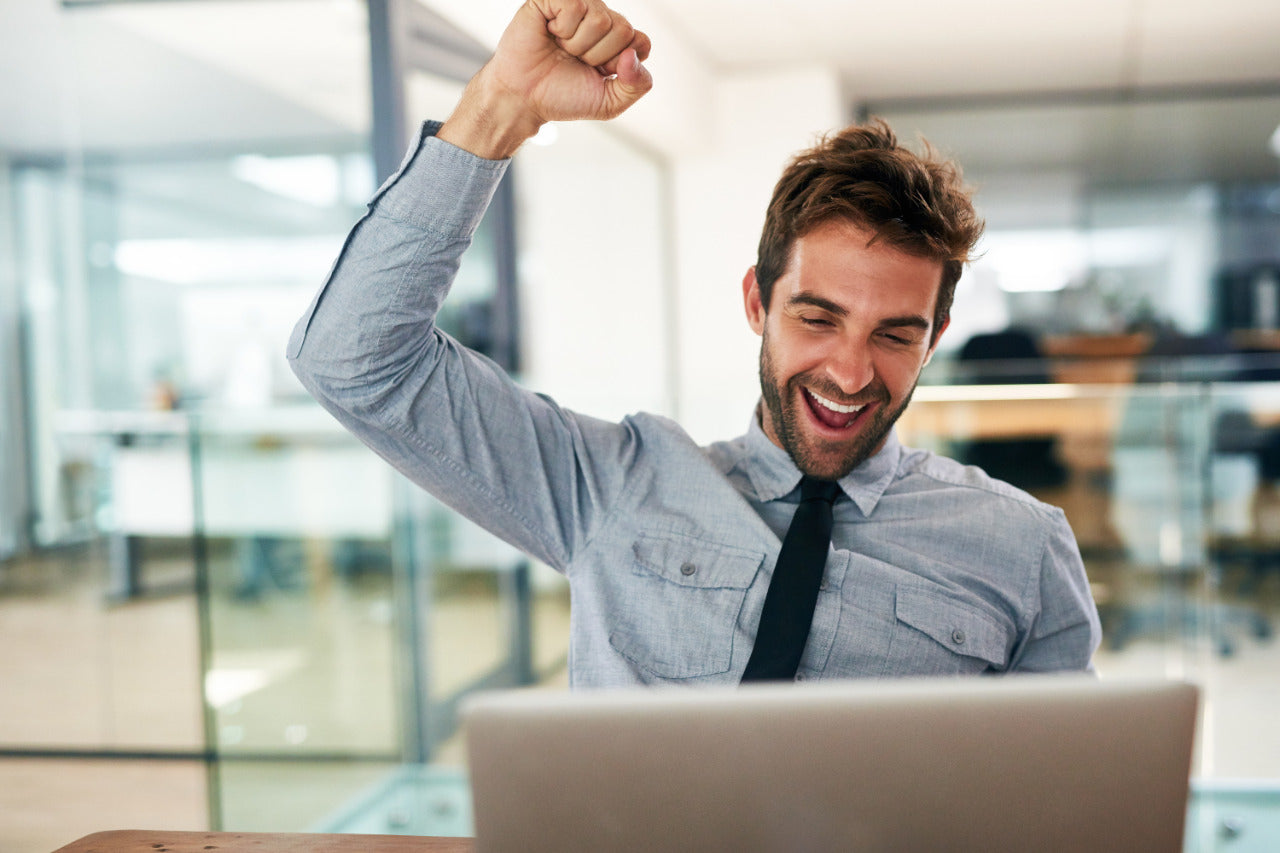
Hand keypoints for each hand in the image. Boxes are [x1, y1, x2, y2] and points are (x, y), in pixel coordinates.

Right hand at [440, 0, 651, 158]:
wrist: (524, 98)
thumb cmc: (562, 96)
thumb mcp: (609, 102)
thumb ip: (637, 85)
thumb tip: (632, 56)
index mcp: (617, 40)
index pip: (641, 42)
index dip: (618, 64)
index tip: (597, 73)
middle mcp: (601, 18)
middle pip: (623, 30)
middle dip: (597, 56)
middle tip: (575, 61)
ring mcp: (579, 6)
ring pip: (600, 19)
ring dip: (577, 45)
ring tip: (561, 49)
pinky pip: (575, 5)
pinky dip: (562, 29)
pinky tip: (551, 34)